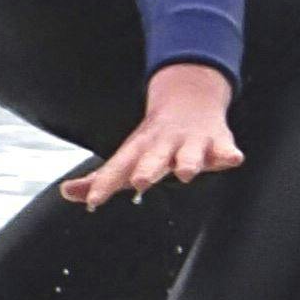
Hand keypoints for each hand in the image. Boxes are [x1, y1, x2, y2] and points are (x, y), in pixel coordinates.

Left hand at [61, 63, 241, 205]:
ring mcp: (190, 142)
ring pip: (189, 153)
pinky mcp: (216, 141)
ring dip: (188, 161)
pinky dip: (228, 153)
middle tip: (140, 182)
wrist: (190, 98)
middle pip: (153, 158)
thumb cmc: (155, 139)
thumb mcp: (128, 156)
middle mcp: (163, 145)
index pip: (118, 168)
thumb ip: (101, 178)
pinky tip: (233, 159)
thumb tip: (66, 193)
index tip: (93, 201)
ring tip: (186, 174)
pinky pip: (224, 148)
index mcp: (139, 150)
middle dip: (148, 169)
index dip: (105, 184)